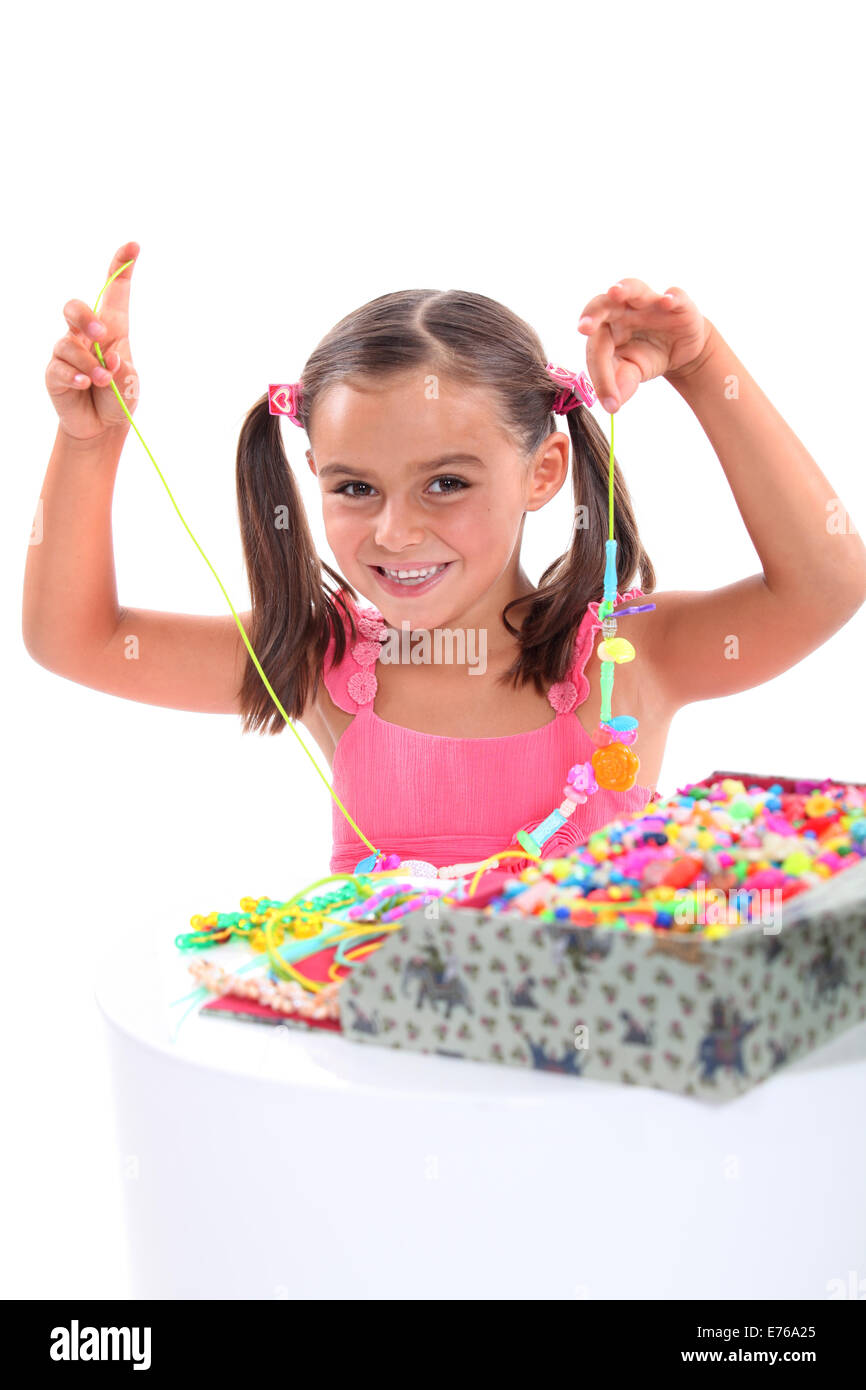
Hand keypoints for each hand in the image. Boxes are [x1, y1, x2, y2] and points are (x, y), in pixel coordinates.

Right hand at [45, 241, 140, 440]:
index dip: (122, 267)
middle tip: (102, 334)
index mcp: (112, 329)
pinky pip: (60, 367)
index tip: (134, 246)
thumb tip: (110, 357)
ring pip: (70, 344)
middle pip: (76, 309)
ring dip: (90, 364)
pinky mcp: (54, 372)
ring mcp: (67, 352)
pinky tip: (84, 385)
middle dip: (86, 316)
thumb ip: (124, 371)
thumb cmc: (118, 398)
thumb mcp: (130, 385)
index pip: (114, 292)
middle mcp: (86, 335)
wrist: (101, 428)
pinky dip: (75, 376)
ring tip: (103, 382)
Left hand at [577, 278, 710, 411]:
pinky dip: (671, 297)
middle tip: (584, 327)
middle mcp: (621, 310)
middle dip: (592, 313)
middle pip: (601, 304)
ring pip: (632, 288)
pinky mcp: (676, 304)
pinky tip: (667, 301)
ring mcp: (648, 303)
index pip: (597, 348)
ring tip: (616, 292)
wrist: (680, 349)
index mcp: (605, 329)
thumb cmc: (647, 355)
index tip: (610, 402)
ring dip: (624, 289)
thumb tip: (612, 405)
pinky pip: (673, 296)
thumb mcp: (633, 372)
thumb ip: (620, 383)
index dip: (601, 376)